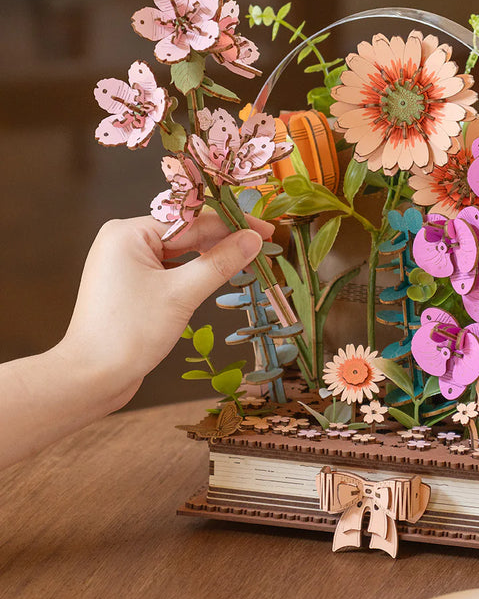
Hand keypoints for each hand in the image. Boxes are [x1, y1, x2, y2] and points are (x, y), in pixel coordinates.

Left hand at [58, 212, 273, 409]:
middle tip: (262, 248)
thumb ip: (220, 262)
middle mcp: (124, 241)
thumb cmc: (130, 333)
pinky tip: (217, 279)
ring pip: (180, 253)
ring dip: (211, 259)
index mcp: (128, 232)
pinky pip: (170, 270)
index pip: (192, 221)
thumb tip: (253, 239)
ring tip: (247, 263)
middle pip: (187, 234)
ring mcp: (126, 263)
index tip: (266, 230)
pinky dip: (194, 274)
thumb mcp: (181, 294)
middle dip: (223, 242)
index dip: (233, 225)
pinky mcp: (132, 285)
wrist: (92, 378)